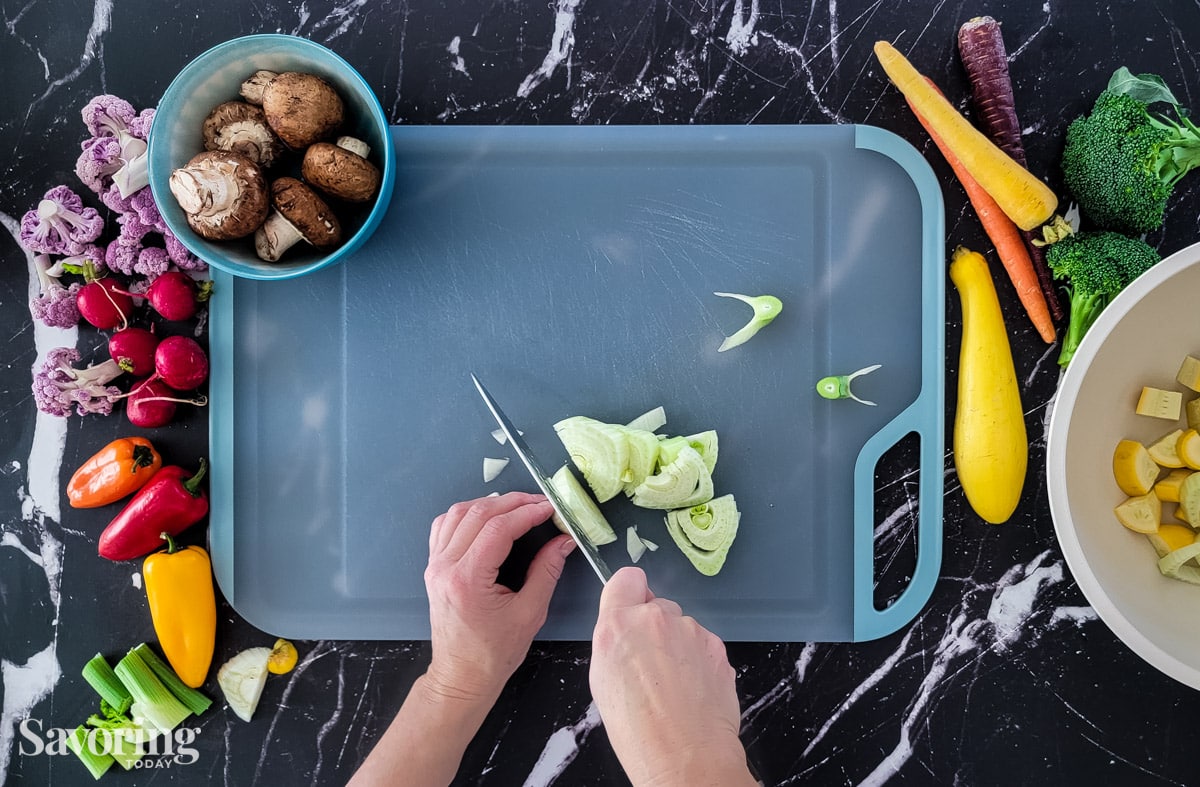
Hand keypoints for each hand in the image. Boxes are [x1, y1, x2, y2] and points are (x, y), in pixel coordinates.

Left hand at [424, 492, 575, 704]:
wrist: (461, 676)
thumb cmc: (494, 653)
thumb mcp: (530, 613)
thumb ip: (547, 571)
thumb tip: (564, 540)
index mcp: (468, 580)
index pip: (498, 529)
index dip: (527, 513)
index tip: (550, 508)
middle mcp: (445, 567)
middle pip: (478, 514)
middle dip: (513, 502)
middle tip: (540, 503)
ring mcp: (435, 565)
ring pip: (458, 514)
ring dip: (490, 504)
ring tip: (518, 506)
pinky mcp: (434, 567)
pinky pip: (445, 526)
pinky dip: (467, 514)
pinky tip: (487, 517)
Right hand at [590, 567, 753, 786]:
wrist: (686, 757)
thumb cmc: (640, 732)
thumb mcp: (603, 680)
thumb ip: (614, 641)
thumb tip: (624, 630)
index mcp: (618, 625)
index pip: (626, 578)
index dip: (628, 594)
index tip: (629, 609)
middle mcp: (655, 620)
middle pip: (656, 605)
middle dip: (653, 627)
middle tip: (649, 664)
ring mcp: (691, 631)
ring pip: (682, 627)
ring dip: (678, 646)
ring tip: (672, 686)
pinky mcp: (717, 647)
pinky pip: (703, 645)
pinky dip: (698, 662)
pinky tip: (692, 691)